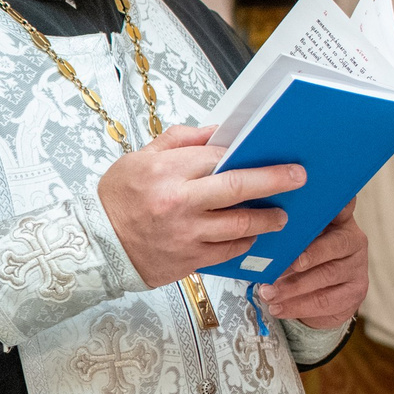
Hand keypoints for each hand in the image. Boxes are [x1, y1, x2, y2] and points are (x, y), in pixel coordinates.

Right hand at [97, 124, 301, 288]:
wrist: (95, 246)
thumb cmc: (117, 200)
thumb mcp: (140, 158)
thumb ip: (180, 141)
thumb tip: (219, 133)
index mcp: (167, 172)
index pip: (219, 157)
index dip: (250, 155)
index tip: (274, 154)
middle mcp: (179, 203)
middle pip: (238, 188)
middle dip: (275, 181)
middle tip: (298, 178)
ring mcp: (186, 234)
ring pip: (240, 225)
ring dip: (267, 219)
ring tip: (280, 215)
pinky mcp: (189, 260)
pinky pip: (228, 251)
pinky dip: (245, 242)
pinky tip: (252, 235)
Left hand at [256, 205, 368, 328]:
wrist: (321, 296)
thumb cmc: (301, 260)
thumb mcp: (295, 242)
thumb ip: (287, 234)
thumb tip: (260, 234)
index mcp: (339, 220)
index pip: (343, 206)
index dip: (337, 204)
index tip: (319, 203)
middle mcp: (353, 240)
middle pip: (336, 244)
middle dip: (307, 256)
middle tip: (281, 266)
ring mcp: (358, 267)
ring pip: (327, 275)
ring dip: (293, 286)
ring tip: (267, 292)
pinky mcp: (355, 292)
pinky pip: (325, 301)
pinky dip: (297, 306)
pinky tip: (277, 307)